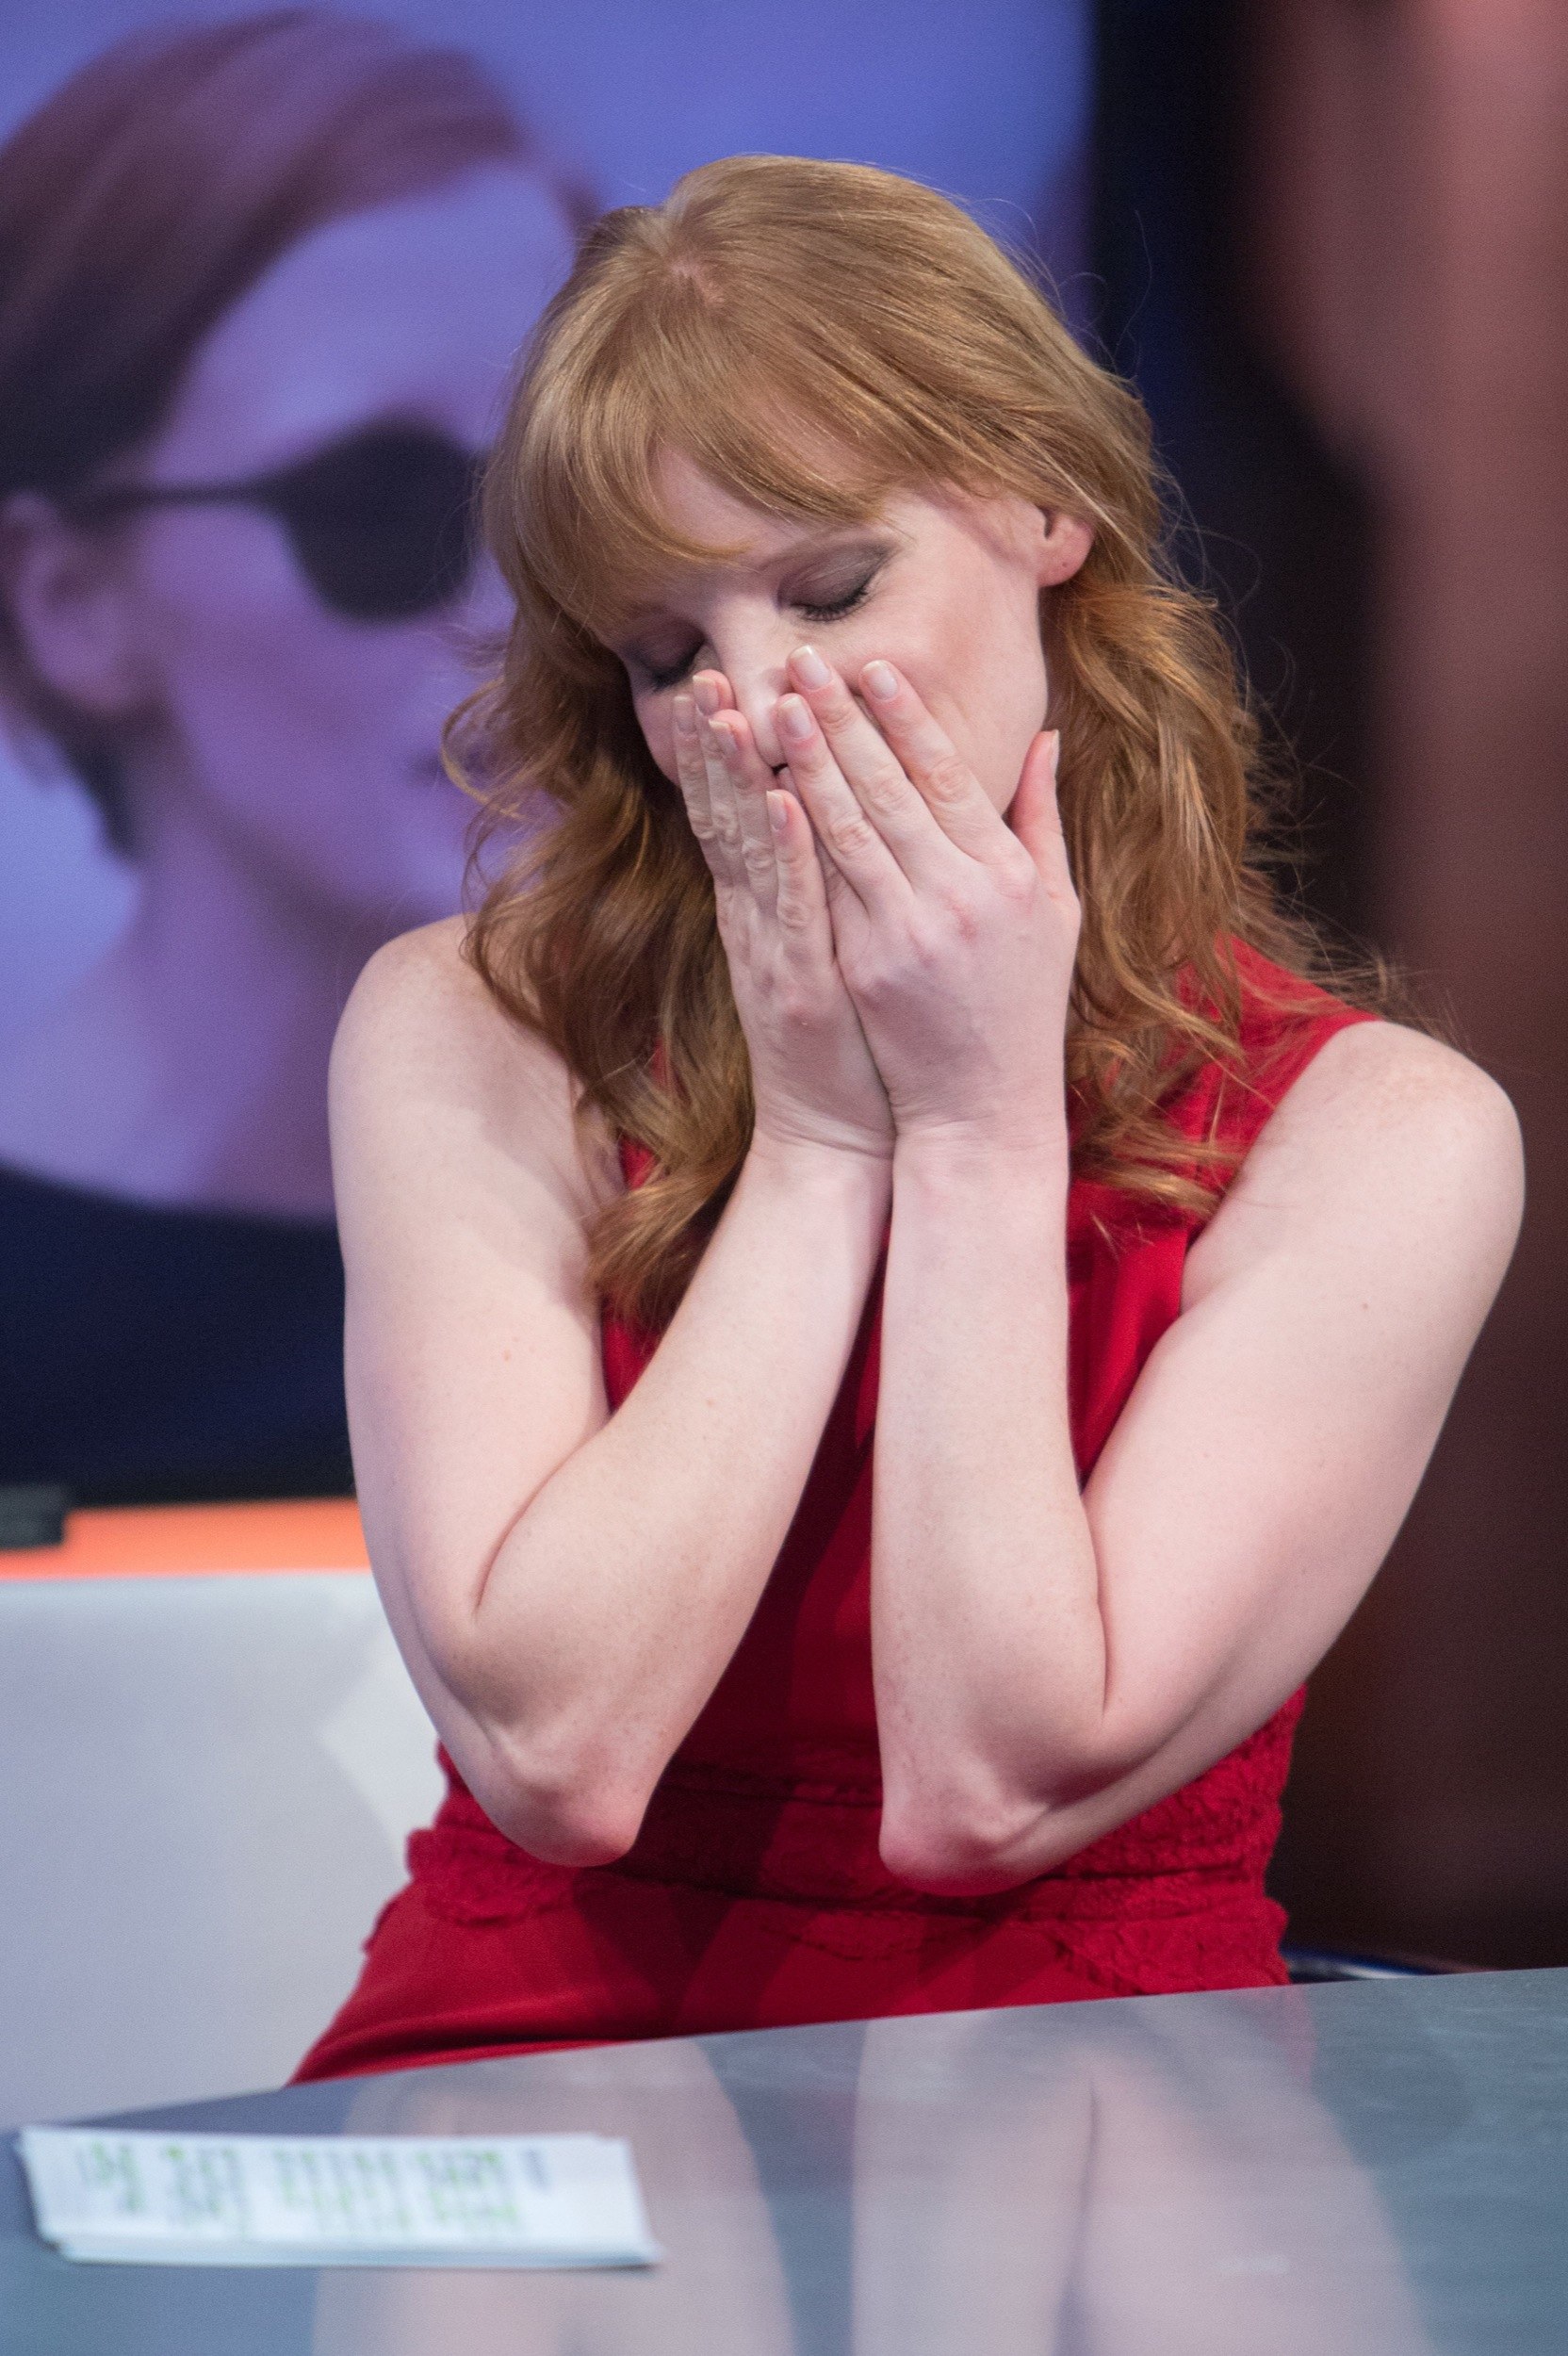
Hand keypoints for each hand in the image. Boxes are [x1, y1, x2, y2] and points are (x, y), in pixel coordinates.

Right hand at [670, 671, 893, 1163]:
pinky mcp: (799, 985)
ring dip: (737, 778)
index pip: (740, 812)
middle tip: (709, 673)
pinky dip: (785, 853)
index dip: (729, 749)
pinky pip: (791, 907)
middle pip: (727, 817)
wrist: (838, 1137)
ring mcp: (772, 952)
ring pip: (748, 849)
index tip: (728, 678)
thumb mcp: (834, 950)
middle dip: (718, 745)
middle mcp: (756, 922)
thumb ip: (828, 886)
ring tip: (730, 709)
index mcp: (767, 909)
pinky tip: (782, 801)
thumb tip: (824, 822)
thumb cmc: (852, 1042)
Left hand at [772, 650, 1078, 1150]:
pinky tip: (769, 793)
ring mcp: (910, 932)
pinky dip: (796, 839)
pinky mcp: (867, 968)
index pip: (949, 776)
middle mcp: (961, 895)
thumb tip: (1044, 736)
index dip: (907, 717)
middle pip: (890, 789)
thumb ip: (1041, 820)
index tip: (873, 664)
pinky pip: (825, 889)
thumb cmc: (1021, 1006)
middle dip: (842, 719)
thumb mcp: (1054, 909)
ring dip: (807, 760)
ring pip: (848, 828)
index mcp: (1008, 872)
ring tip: (775, 705)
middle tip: (803, 661)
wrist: (983, 1107)